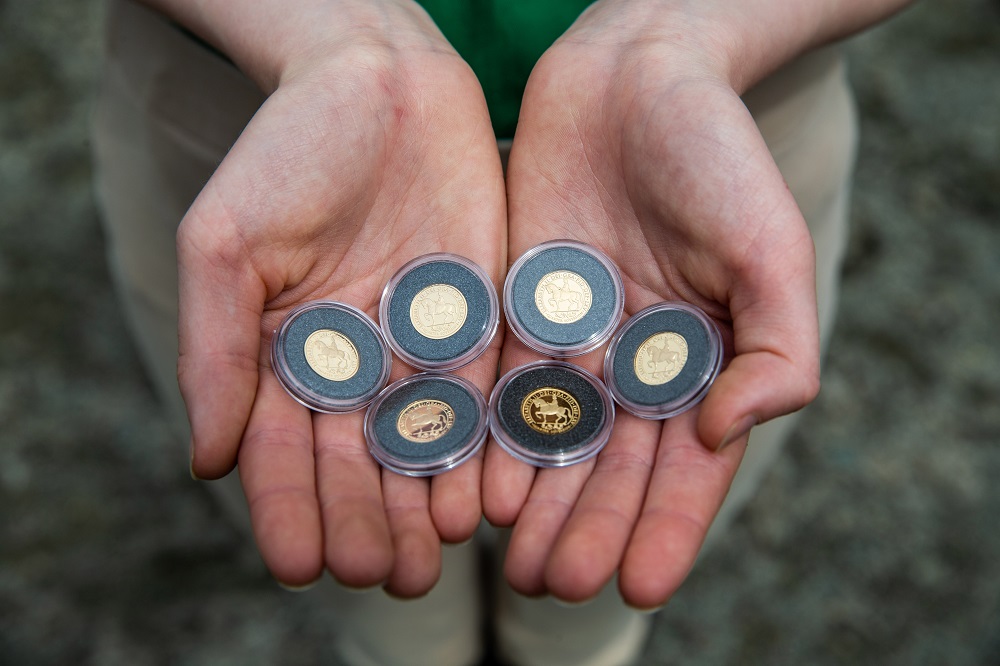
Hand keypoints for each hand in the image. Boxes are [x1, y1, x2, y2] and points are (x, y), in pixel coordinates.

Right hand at [176, 1, 505, 595]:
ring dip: (424, 506)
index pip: (285, 449)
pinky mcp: (483, 320)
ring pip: (424, 445)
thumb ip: (216, 353)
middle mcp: (356, 362)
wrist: (377, 81)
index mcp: (287, 353)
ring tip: (430, 562)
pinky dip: (481, 449)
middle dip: (366, 523)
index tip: (298, 564)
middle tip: (381, 577)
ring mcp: (421, 345)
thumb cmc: (287, 152)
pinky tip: (481, 498)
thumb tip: (207, 464)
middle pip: (359, 462)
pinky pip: (484, 397)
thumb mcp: (226, 247)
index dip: (288, 508)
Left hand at [483, 2, 823, 608]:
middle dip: (588, 528)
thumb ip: (776, 349)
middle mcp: (639, 363)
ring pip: (554, 442)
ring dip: (538, 505)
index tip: (638, 585)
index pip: (688, 466)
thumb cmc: (715, 155)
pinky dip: (493, 443)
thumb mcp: (771, 250)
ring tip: (517, 564)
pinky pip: (502, 390)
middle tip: (557, 587)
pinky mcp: (519, 311)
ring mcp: (577, 340)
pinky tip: (478, 491)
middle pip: (612, 467)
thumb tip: (729, 432)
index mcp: (705, 360)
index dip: (666, 527)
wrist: (633, 77)